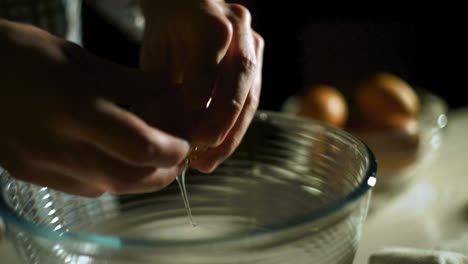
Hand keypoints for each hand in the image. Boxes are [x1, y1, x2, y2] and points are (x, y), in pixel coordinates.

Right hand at [0, 20, 189, 196]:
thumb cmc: (18, 54)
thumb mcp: (78, 57)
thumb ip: (129, 81)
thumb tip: (170, 91)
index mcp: (71, 107)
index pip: (139, 145)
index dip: (172, 148)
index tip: (185, 140)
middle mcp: (56, 145)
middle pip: (130, 178)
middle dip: (165, 171)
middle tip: (178, 152)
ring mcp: (41, 166)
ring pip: (111, 188)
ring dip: (143, 177)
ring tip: (155, 155)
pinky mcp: (33, 175)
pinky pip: (87, 187)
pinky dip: (116, 177)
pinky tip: (119, 157)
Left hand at [138, 0, 263, 172]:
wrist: (186, 13)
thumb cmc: (166, 34)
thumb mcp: (155, 52)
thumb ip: (159, 86)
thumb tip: (157, 133)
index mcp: (206, 10)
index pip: (211, 42)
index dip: (201, 81)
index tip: (187, 116)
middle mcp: (237, 23)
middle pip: (239, 72)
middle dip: (222, 118)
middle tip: (201, 150)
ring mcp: (252, 43)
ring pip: (251, 93)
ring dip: (232, 133)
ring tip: (209, 160)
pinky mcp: (258, 65)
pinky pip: (251, 101)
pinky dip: (234, 129)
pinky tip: (217, 150)